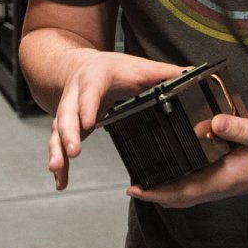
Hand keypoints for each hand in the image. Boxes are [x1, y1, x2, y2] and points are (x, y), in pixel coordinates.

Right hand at [48, 52, 187, 190]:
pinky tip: (60, 182)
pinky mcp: (66, 127)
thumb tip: (190, 74)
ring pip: (58, 131)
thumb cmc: (113, 68)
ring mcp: (68, 111)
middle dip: (68, 134)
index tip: (89, 122)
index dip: (87, 106)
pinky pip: (58, 146)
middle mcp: (75, 94)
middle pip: (67, 113)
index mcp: (94, 77)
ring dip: (57, 150)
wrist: (82, 66)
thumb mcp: (138, 66)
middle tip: (73, 152)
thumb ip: (163, 73)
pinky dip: (60, 165)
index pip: (89, 91)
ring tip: (57, 169)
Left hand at [130, 114, 247, 207]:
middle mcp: (222, 184)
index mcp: (225, 179)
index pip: (183, 192)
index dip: (157, 194)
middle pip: (181, 196)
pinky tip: (177, 161)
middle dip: (156, 193)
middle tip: (134, 184)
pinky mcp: (229, 173)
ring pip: (189, 189)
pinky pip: (199, 179)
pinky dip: (183, 175)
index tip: (136, 190)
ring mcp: (225, 181)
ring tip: (148, 172)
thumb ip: (237, 128)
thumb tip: (211, 123)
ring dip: (168, 185)